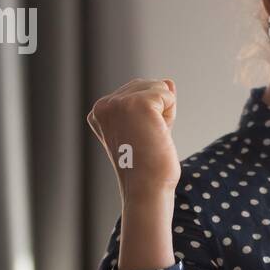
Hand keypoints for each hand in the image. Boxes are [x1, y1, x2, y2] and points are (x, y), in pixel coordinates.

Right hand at [87, 78, 181, 269]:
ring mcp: (118, 102)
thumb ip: (154, 103)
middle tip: (147, 140)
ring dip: (165, 113)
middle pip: (147, 85)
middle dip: (157, 111)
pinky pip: (168, 94)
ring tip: (151, 138)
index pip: (136, 92)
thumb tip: (168, 80)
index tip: (138, 140)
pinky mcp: (137, 103)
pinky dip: (170, 114)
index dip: (148, 116)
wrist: (147, 189)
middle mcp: (104, 105)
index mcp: (99, 112)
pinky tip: (158, 133)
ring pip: (158, 88)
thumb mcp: (147, 128)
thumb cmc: (148, 167)